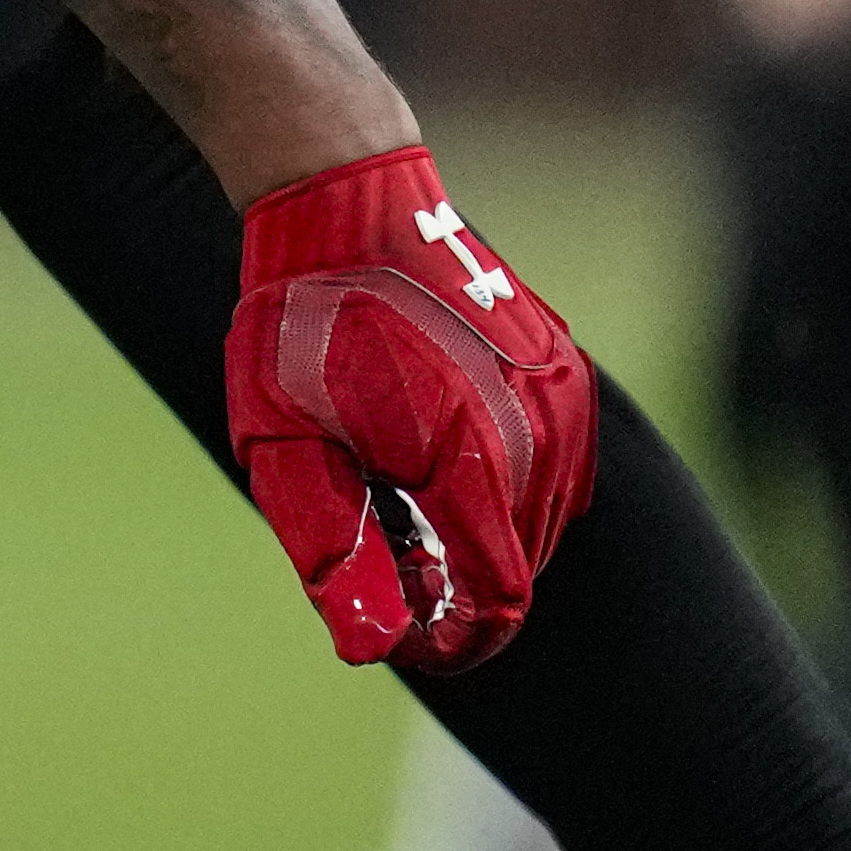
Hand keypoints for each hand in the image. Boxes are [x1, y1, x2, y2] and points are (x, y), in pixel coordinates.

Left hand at [228, 144, 591, 671]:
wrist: (352, 204)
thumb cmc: (300, 325)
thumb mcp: (282, 444)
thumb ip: (333, 548)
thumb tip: (373, 646)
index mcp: (470, 455)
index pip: (498, 603)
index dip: (452, 641)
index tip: (401, 635)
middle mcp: (539, 431)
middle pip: (519, 572)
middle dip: (457, 589)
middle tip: (377, 549)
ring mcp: (564, 400)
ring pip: (541, 528)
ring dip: (480, 542)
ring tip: (395, 495)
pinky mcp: (568, 378)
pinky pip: (553, 476)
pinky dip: (503, 494)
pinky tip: (434, 459)